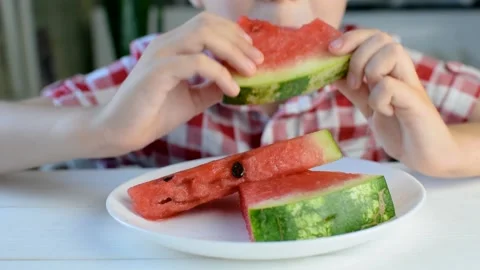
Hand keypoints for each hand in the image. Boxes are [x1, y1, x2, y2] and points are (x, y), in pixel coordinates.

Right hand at [90, 12, 262, 155]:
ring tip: (250, 72)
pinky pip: (196, 62)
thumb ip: (212, 86)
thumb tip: (239, 82)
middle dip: (238, 41)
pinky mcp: (157, 71)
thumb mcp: (192, 98)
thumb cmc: (154, 112)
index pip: (207, 24)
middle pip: (208, 24)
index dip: (233, 34)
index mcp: (173, 46)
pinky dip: (220, 73)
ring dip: (232, 52)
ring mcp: (160, 55)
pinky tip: (232, 90)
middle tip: (257, 61)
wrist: (122, 132)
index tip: (253, 53)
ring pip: (203, 35)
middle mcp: (166, 44)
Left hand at [328, 29, 458, 176]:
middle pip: (381, 38)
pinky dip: (379, 99)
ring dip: (371, 72)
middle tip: (354, 84)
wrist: (424, 155)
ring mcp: (411, 85)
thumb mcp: (369, 105)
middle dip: (357, 56)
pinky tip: (385, 112)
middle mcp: (402, 72)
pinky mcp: (416, 102)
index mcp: (390, 70)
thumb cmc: (399, 128)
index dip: (352, 38)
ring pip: (391, 52)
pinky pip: (390, 86)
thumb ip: (354, 89)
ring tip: (371, 97)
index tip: (332, 51)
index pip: (373, 36)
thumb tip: (332, 73)